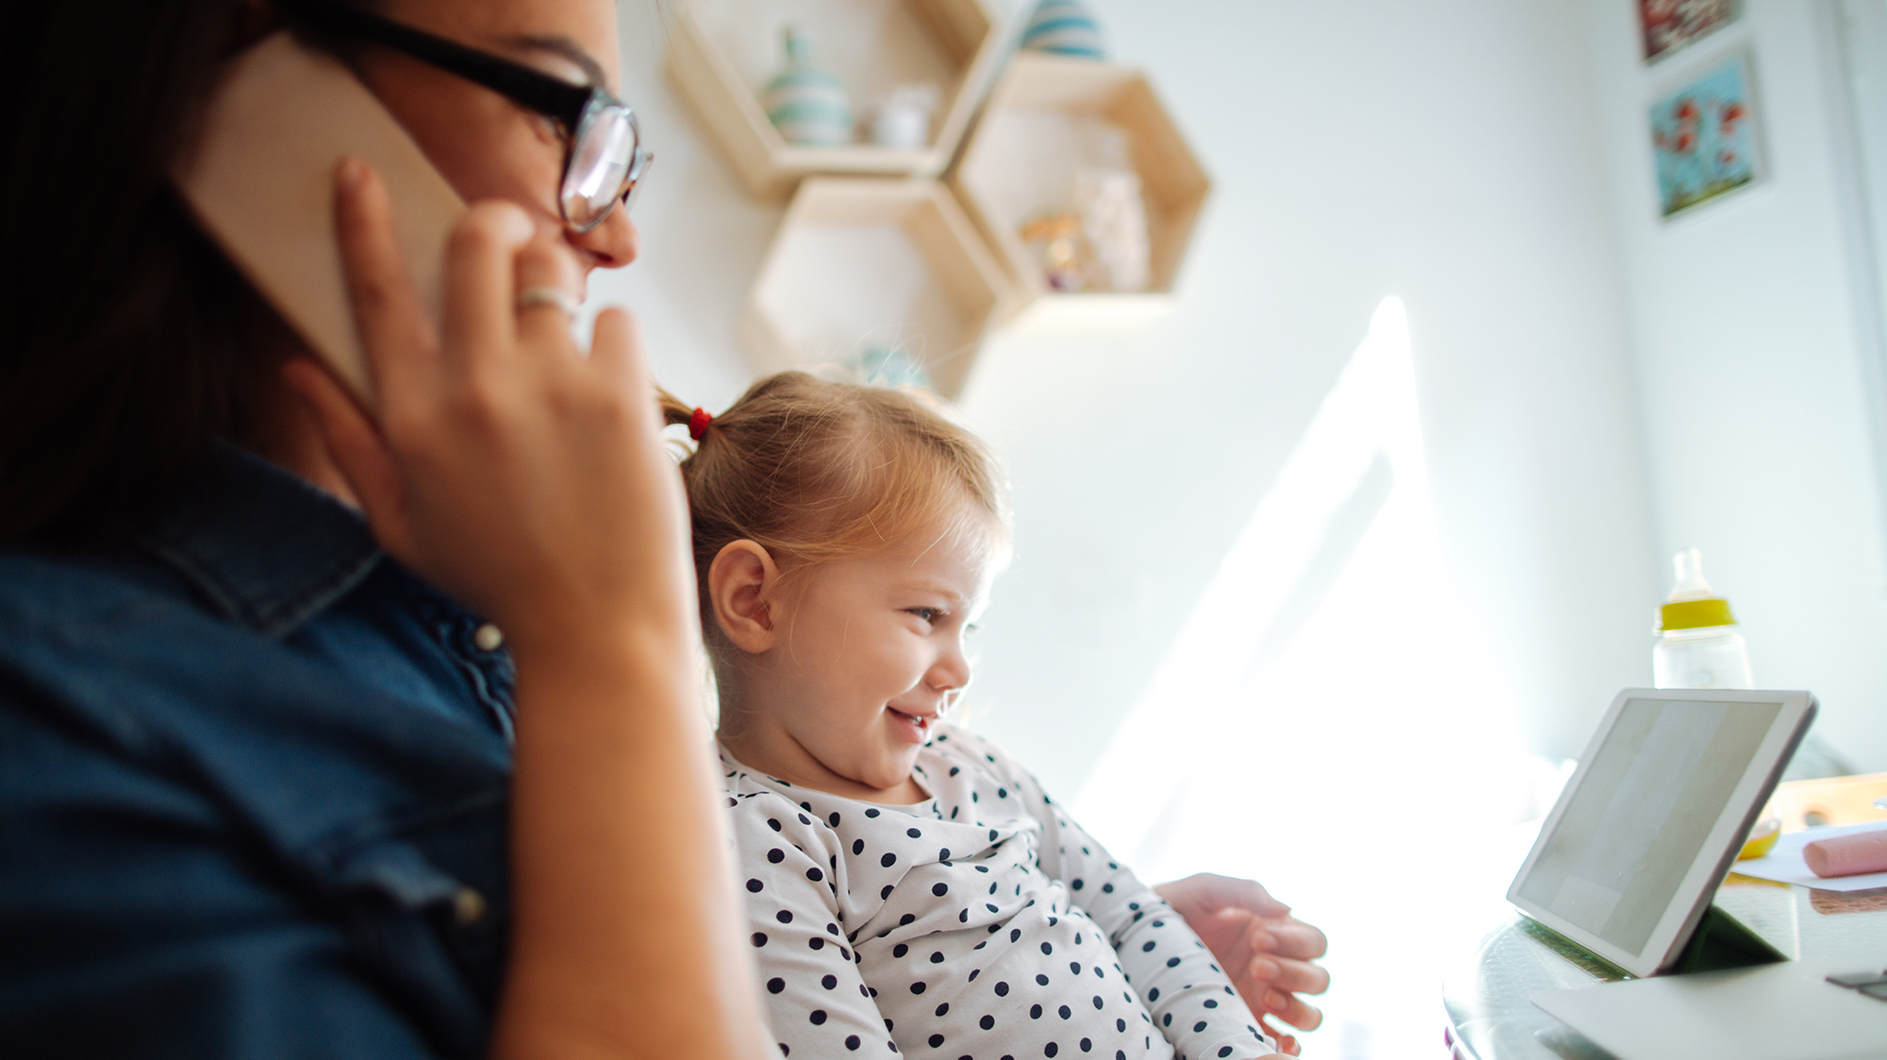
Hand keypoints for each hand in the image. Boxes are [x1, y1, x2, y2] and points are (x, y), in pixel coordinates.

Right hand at [284, 158, 693, 658]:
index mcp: (414, 418)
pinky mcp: (620, 395)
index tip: (359, 174)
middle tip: (505, 239)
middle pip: (478, 245)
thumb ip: (347, 440)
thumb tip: (295, 368)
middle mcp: (477, 389)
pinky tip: (610, 400)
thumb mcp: (400, 524)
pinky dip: (615, 348)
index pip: (378, 293)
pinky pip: (617, 319)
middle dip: (492, 225)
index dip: (363, 223)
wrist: (596, 628)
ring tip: (566, 363)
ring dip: (559, 301)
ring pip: (555, 277)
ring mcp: (552, 387)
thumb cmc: (498, 578)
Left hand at [1155, 873, 1329, 1051]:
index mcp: (1276, 933)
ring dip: (1296, 1008)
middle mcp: (1278, 968)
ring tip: (1262, 995)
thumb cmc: (1177, 908)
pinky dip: (1289, 1046)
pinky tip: (1273, 1040)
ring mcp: (1265, 1000)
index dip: (1296, 942)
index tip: (1258, 937)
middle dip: (1293, 973)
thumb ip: (1247, 892)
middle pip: (1317, 980)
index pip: (1313, 942)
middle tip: (1257, 965)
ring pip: (1310, 1014)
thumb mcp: (1208, 890)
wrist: (1137, 939)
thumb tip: (1286, 909)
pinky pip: (1284, 1042)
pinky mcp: (1248, 1024)